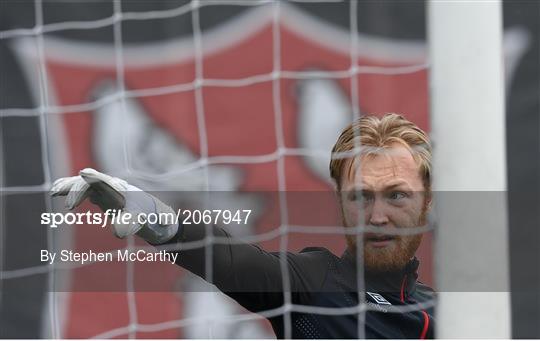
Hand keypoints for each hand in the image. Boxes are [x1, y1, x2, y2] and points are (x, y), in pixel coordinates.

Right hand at [50, 168, 177, 243]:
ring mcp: (105, 190)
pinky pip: (82, 189)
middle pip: (91, 182)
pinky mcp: (100, 195)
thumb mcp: (139, 221)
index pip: (106, 181)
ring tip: (54, 192)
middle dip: (78, 189)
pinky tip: (56, 191)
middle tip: (69, 207)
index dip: (94, 177)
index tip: (83, 174)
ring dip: (69, 186)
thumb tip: (118, 232)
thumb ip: (130, 223)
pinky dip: (70, 189)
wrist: (151, 214)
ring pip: (84, 183)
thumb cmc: (146, 217)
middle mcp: (111, 186)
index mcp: (121, 190)